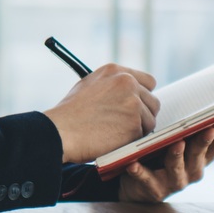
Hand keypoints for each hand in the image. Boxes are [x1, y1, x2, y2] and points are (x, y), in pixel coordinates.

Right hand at [44, 63, 158, 163]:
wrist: (60, 131)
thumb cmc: (69, 114)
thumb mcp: (89, 86)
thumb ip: (111, 85)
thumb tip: (128, 92)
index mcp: (116, 71)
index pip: (148, 81)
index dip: (143, 96)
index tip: (136, 107)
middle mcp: (127, 82)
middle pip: (153, 101)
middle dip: (143, 114)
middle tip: (127, 125)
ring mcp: (133, 102)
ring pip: (150, 119)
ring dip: (138, 129)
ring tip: (116, 133)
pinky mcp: (134, 123)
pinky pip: (143, 135)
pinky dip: (132, 141)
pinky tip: (114, 140)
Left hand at [118, 115, 213, 202]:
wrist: (137, 186)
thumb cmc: (160, 154)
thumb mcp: (177, 140)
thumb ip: (187, 126)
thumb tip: (198, 94)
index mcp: (202, 156)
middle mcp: (193, 170)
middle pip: (200, 154)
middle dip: (205, 141)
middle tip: (209, 129)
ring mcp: (174, 182)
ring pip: (176, 167)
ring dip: (176, 155)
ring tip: (176, 143)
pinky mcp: (153, 190)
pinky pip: (145, 179)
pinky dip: (140, 172)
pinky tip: (133, 164)